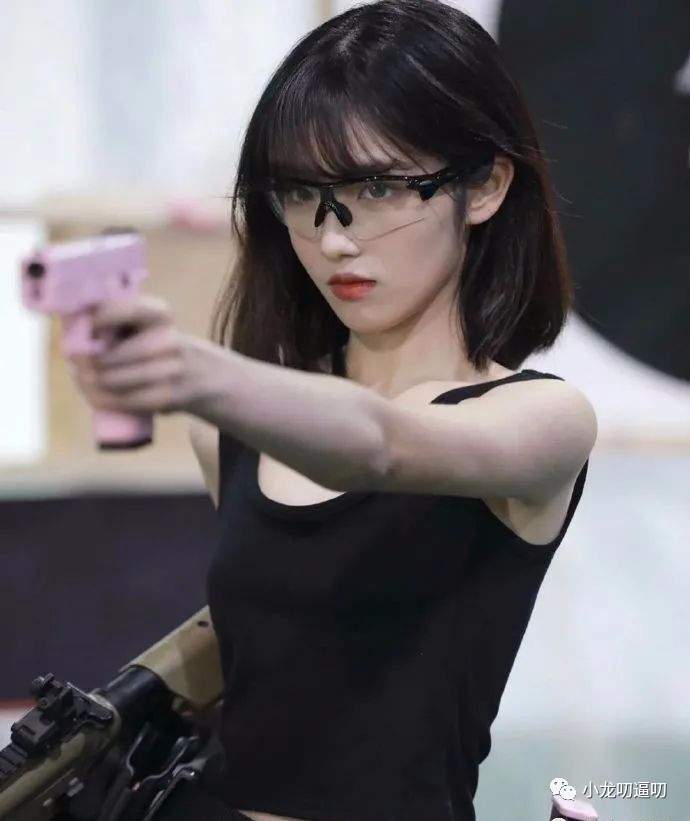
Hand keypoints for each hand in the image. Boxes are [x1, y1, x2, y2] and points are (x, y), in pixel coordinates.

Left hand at [68, 295, 213, 415]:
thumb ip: (114, 317)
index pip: (121, 310)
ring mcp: (169, 372)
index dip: (95, 321)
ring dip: (89, 382)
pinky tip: (94, 394)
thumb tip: (71, 327)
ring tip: (83, 378)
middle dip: (84, 362)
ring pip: (110, 381)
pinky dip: (102, 399)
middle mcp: (167, 340)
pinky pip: (122, 401)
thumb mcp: (146, 322)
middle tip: (75, 361)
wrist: (201, 374)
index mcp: (160, 314)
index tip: (87, 329)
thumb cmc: (156, 343)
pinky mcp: (166, 398)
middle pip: (106, 357)